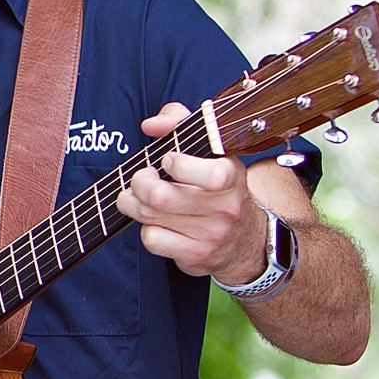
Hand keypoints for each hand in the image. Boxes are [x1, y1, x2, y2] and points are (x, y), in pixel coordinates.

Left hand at [115, 102, 267, 281]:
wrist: (245, 242)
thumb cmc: (217, 187)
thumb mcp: (209, 150)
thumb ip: (179, 123)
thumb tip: (151, 125)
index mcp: (232, 176)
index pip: (208, 174)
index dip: (176, 164)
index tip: (166, 160)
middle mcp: (225, 207)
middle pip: (160, 196)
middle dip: (138, 183)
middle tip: (140, 179)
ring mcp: (211, 234)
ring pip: (150, 216)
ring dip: (132, 204)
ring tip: (136, 197)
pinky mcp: (196, 255)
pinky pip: (153, 240)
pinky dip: (146, 229)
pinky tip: (156, 223)